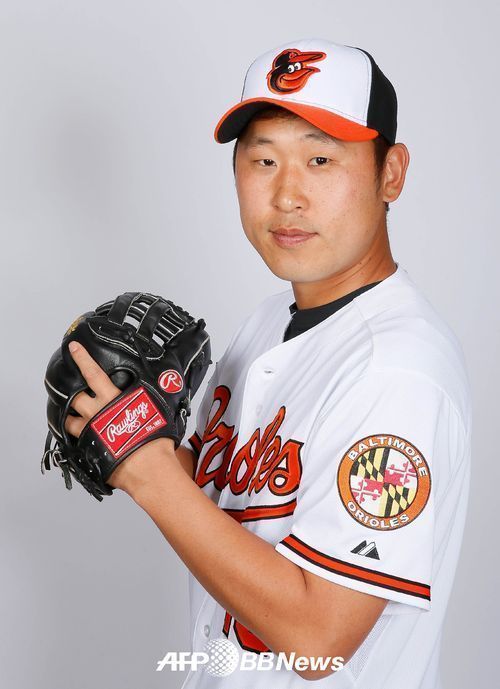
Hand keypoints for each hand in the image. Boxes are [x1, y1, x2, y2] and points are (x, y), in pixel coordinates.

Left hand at [66, 340, 175, 492]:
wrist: (148, 468)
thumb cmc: (155, 442)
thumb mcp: (157, 412)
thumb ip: (149, 401)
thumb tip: (160, 393)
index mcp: (114, 400)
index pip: (93, 374)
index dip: (83, 359)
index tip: (74, 348)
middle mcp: (98, 413)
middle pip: (76, 397)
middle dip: (74, 393)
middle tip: (74, 392)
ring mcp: (90, 432)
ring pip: (70, 420)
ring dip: (72, 418)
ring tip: (76, 419)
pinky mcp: (89, 450)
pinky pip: (76, 442)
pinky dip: (77, 440)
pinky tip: (84, 441)